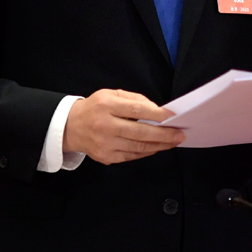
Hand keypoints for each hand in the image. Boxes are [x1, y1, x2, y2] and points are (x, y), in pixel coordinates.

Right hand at [63, 88, 184, 164]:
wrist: (71, 127)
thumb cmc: (96, 107)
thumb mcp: (111, 94)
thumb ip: (133, 99)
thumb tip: (156, 110)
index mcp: (106, 105)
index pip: (136, 109)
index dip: (156, 113)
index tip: (172, 116)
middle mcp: (105, 126)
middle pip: (140, 132)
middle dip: (163, 134)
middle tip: (180, 134)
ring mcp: (106, 144)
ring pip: (138, 146)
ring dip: (159, 145)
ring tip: (173, 142)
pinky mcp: (106, 157)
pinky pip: (132, 156)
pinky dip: (147, 152)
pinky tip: (157, 147)